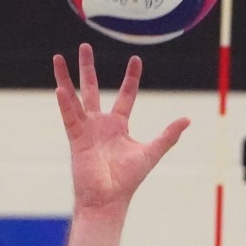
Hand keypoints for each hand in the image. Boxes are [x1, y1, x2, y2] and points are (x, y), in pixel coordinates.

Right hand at [53, 44, 189, 214]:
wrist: (108, 199)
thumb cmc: (128, 180)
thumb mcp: (151, 152)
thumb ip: (168, 135)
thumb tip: (187, 119)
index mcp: (118, 126)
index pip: (126, 95)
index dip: (131, 78)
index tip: (135, 60)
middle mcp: (100, 124)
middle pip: (92, 89)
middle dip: (87, 68)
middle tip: (84, 47)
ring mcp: (86, 129)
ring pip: (74, 98)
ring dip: (66, 78)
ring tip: (58, 58)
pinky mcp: (76, 138)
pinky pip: (69, 117)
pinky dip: (65, 103)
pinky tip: (60, 88)